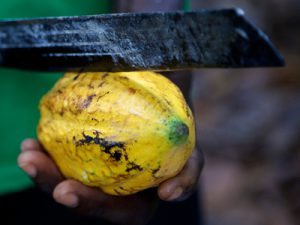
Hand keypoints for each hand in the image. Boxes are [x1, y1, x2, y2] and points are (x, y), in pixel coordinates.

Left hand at [18, 138, 202, 224]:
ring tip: (27, 153)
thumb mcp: (193, 154)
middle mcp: (115, 191)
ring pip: (66, 179)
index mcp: (139, 199)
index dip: (92, 206)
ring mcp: (99, 173)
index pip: (115, 212)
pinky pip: (63, 157)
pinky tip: (32, 141)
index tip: (67, 191)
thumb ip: (189, 172)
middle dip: (54, 187)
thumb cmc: (180, 136)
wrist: (167, 112)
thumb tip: (167, 195)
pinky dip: (46, 152)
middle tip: (34, 166)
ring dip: (43, 171)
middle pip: (83, 198)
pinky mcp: (85, 156)